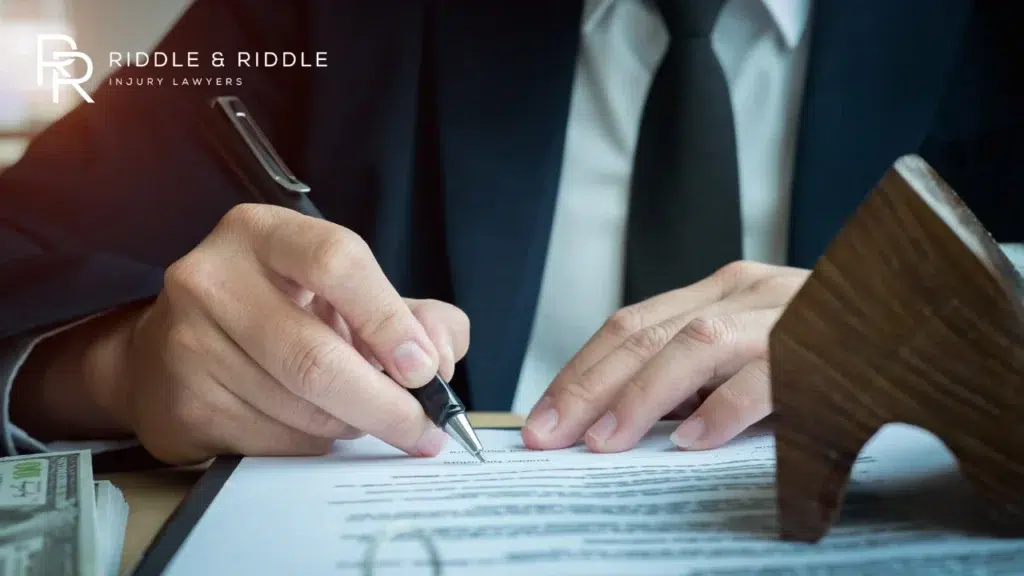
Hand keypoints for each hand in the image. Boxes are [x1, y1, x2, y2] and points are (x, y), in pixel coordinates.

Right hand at [16, 204, 468, 464]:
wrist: (169, 357)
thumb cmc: (279, 315)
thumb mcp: (348, 295)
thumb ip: (414, 315)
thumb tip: (439, 358)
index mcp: (264, 233)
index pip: (336, 261)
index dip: (388, 319)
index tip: (423, 368)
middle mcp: (214, 277)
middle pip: (316, 356)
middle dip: (385, 404)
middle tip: (423, 429)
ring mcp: (190, 341)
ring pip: (301, 408)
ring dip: (351, 425)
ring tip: (361, 415)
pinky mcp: (185, 401)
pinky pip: (275, 441)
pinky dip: (315, 444)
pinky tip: (314, 426)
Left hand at [521, 261, 807, 453]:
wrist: (918, 314)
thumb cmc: (820, 346)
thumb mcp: (748, 351)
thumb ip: (694, 374)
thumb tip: (614, 421)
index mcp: (718, 290)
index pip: (631, 324)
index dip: (580, 369)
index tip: (542, 416)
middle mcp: (743, 291)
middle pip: (646, 332)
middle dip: (588, 386)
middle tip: (550, 435)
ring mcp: (784, 311)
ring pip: (696, 343)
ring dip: (643, 396)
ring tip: (604, 441)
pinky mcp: (824, 342)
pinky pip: (770, 373)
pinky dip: (727, 407)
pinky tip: (696, 441)